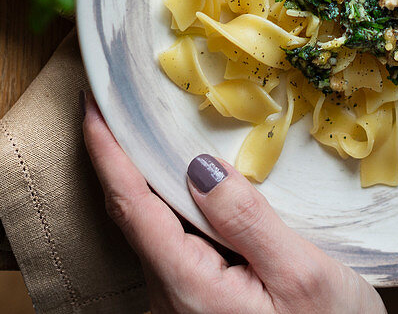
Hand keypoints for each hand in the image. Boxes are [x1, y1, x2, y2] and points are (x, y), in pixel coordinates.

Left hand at [83, 94, 385, 313]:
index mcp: (189, 288)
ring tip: (160, 137)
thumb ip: (248, 220)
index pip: (132, 206)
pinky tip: (195, 190)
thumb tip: (201, 166)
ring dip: (154, 185)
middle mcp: (171, 302)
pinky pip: (175, 251)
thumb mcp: (304, 276)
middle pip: (135, 218)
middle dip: (125, 160)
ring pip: (155, 234)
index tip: (92, 105)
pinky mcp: (198, 310)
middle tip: (127, 106)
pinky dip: (176, 211)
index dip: (107, 152)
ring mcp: (181, 308)